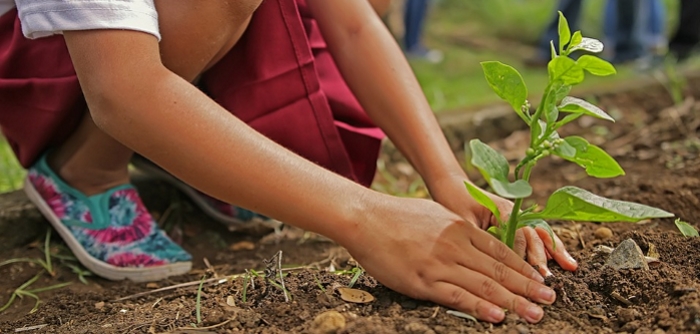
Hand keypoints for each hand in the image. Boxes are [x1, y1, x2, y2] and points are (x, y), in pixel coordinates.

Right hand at [342, 195, 556, 322]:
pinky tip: (498, 316)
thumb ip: (458, 230)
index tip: (541, 280)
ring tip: (535, 313)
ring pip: (484, 285)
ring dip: (513, 301)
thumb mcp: (436, 214)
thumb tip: (476, 241)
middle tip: (550, 300)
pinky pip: (457, 296)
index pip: (501, 252)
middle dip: (528, 287)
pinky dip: (480, 307)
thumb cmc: (397, 216)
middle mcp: (456, 245)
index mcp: (460, 228)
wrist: (365, 218)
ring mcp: (440, 263)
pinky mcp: (423, 280)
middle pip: (499, 270)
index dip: (524, 268)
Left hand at [427, 175, 577, 276]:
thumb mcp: (462, 221)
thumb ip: (478, 238)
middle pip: (533, 234)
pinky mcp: (516, 222)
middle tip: (547, 277)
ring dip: (554, 251)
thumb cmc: (454, 202)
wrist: (452, 186)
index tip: (524, 274)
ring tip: (570, 266)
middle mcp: (514, 212)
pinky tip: (562, 259)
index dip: (521, 255)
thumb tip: (488, 261)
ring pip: (540, 234)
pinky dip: (549, 247)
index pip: (517, 234)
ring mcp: (517, 216)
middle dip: (542, 256)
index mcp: (502, 209)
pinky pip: (536, 235)